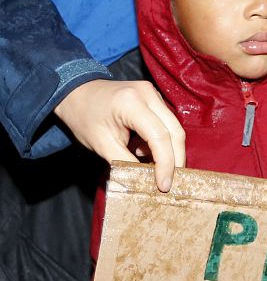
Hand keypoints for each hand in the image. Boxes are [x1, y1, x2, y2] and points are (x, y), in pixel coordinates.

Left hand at [54, 79, 185, 191]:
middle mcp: (147, 93)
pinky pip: (167, 124)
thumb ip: (127, 163)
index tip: (164, 186)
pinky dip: (162, 143)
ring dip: (170, 152)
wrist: (77, 93)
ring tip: (155, 169)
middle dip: (175, 161)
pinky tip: (145, 153)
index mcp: (131, 103)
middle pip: (175, 131)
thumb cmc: (84, 118)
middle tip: (169, 183)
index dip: (165, 164)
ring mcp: (153, 93)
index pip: (159, 137)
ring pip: (174, 128)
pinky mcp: (154, 98)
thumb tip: (149, 180)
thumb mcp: (102, 145)